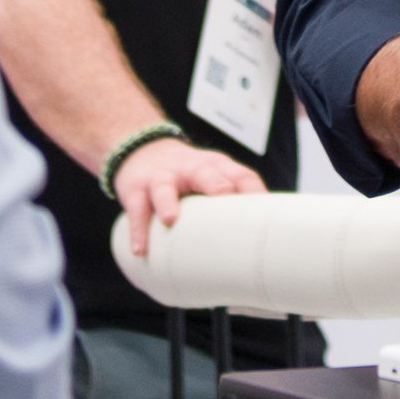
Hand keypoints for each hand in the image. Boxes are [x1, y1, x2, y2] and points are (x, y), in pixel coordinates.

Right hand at [114, 138, 267, 254]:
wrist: (143, 149)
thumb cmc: (187, 175)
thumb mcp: (213, 177)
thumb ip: (231, 201)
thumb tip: (256, 246)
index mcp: (217, 166)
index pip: (241, 176)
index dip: (254, 193)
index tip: (263, 217)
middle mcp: (191, 168)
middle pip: (205, 173)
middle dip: (215, 186)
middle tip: (223, 200)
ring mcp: (162, 176)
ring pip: (164, 187)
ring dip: (168, 202)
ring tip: (171, 219)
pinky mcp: (136, 188)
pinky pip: (136, 208)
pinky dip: (138, 229)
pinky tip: (141, 250)